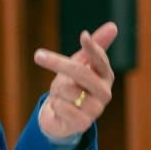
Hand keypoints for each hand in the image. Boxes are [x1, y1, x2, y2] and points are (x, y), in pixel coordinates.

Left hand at [34, 22, 117, 137]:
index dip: (92, 48)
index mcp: (105, 75)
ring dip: (57, 90)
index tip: (83, 36)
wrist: (61, 116)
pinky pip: (61, 106)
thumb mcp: (79, 64)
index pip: (100, 59)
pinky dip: (55, 105)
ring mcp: (96, 109)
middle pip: (81, 72)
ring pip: (66, 90)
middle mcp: (105, 92)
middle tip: (38, 55)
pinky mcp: (83, 123)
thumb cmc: (72, 85)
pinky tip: (61, 109)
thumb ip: (94, 47)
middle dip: (57, 63)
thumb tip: (113, 26)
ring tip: (61, 96)